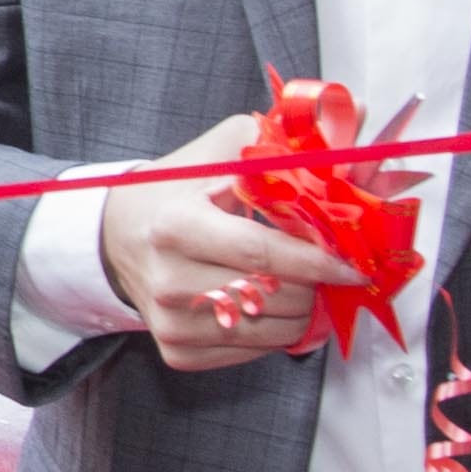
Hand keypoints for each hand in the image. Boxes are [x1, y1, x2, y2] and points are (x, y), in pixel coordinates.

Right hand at [100, 112, 376, 374]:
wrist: (115, 236)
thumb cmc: (173, 192)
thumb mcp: (219, 151)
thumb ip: (286, 137)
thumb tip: (355, 117)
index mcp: (176, 226)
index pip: (262, 254)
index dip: (315, 261)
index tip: (351, 264)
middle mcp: (169, 280)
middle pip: (278, 298)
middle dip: (313, 282)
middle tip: (316, 262)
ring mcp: (172, 322)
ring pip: (274, 333)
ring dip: (299, 309)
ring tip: (290, 281)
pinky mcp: (177, 351)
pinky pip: (254, 353)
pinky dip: (273, 331)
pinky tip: (263, 302)